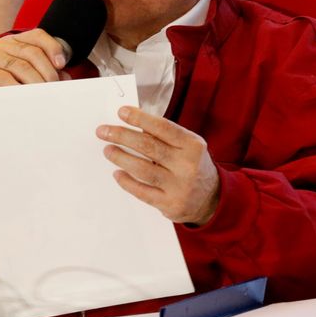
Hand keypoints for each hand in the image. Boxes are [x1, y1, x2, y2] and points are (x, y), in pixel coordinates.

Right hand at [0, 29, 67, 94]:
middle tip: (55, 89)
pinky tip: (25, 99)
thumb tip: (66, 79)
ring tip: (44, 96)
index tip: (63, 65)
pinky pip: (4, 79)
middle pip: (33, 52)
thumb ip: (38, 75)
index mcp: (11, 42)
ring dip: (37, 82)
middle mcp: (0, 44)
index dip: (53, 47)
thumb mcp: (16, 78)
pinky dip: (18, 89)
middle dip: (48, 72)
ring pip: (21, 66)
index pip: (38, 36)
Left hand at [97, 106, 219, 225]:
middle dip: (122, 136)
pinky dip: (127, 181)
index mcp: (192, 145)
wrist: (212, 199)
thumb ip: (166, 137)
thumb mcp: (188, 146)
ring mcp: (178, 186)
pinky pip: (142, 191)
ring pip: (142, 169)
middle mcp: (187, 165)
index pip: (163, 127)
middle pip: (148, 146)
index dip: (140, 119)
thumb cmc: (193, 166)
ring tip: (108, 150)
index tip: (121, 112)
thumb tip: (133, 125)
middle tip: (103, 131)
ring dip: (121, 158)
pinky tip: (117, 173)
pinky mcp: (169, 204)